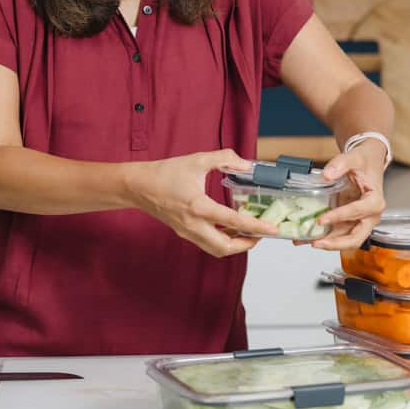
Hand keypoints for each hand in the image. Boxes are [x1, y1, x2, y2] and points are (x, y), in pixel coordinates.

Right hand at [127, 149, 278, 257]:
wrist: (136, 186)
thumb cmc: (164, 173)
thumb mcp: (197, 160)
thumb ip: (224, 158)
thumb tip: (246, 164)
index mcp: (198, 206)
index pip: (234, 222)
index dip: (257, 227)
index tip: (273, 229)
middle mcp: (193, 224)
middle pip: (226, 247)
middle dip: (248, 244)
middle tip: (261, 233)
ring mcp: (187, 232)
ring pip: (216, 249)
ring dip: (235, 244)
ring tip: (247, 231)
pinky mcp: (184, 232)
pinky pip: (207, 243)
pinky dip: (222, 239)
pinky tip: (229, 226)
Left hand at [304, 140, 387, 250]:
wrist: (367, 162)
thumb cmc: (364, 162)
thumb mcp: (354, 158)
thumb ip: (341, 164)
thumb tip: (327, 174)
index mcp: (375, 201)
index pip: (357, 212)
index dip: (339, 217)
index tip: (322, 219)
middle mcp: (370, 216)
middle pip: (355, 238)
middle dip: (335, 243)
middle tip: (315, 243)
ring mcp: (360, 222)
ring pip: (345, 240)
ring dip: (326, 243)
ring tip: (304, 241)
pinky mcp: (350, 223)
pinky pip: (338, 235)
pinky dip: (322, 238)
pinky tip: (306, 237)